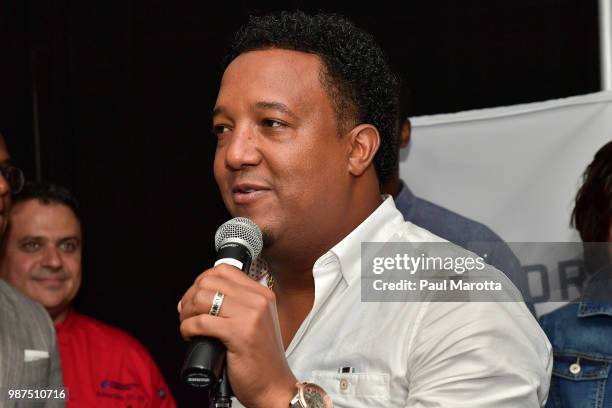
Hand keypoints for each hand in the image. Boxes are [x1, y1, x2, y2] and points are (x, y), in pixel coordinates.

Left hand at [179, 264, 296, 407]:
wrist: (273, 385)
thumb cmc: (260, 358)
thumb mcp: (255, 321)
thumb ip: (236, 304)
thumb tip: (199, 294)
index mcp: (262, 294)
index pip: (224, 270)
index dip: (202, 281)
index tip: (195, 297)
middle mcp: (258, 300)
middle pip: (209, 281)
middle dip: (189, 297)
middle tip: (187, 313)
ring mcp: (250, 315)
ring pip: (202, 298)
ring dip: (186, 312)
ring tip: (188, 325)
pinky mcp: (239, 334)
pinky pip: (200, 321)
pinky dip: (187, 328)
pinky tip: (190, 336)